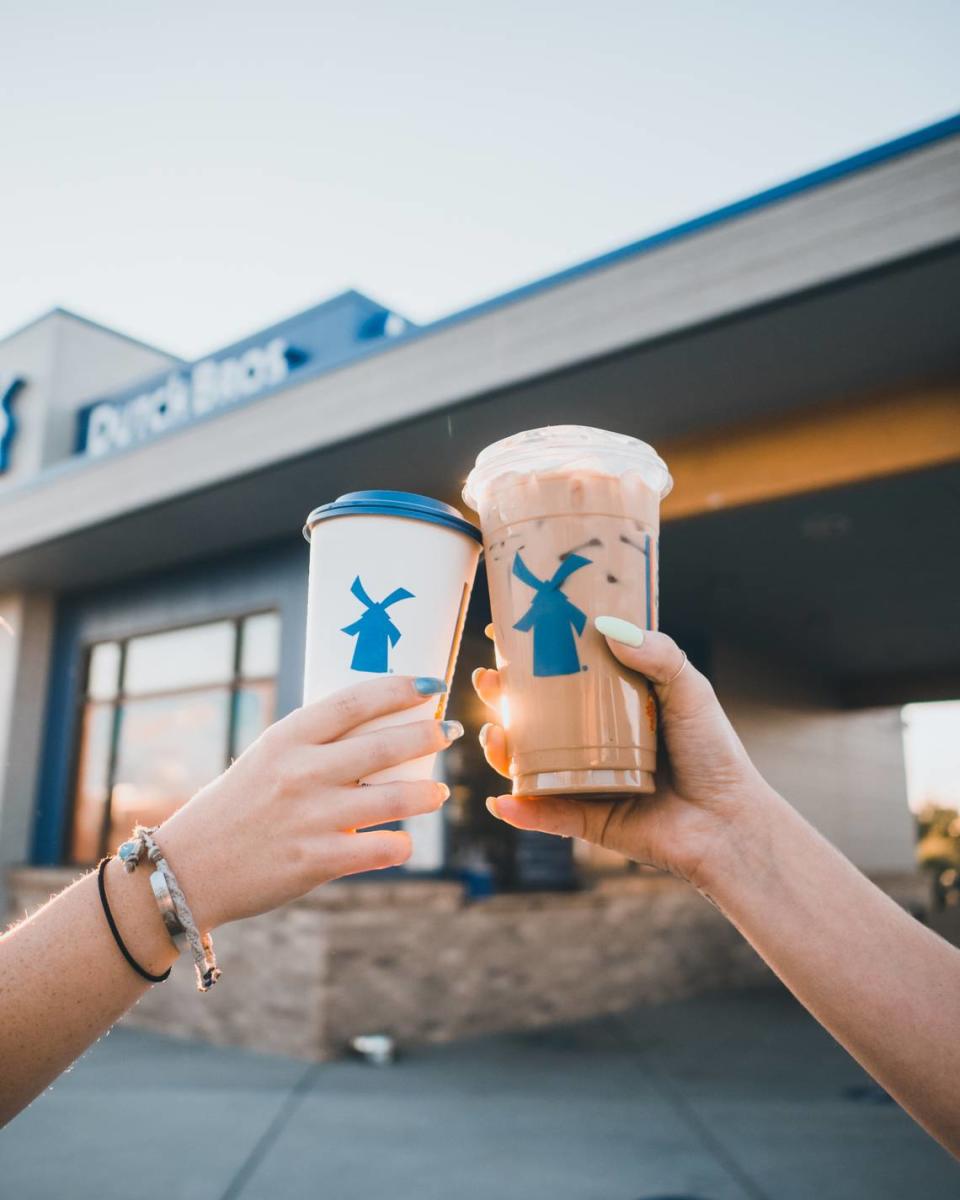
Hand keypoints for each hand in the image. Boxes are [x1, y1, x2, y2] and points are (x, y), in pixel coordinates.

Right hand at [155, 676, 461, 929]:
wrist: (186, 870)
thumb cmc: (236, 807)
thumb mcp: (267, 759)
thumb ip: (315, 744)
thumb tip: (379, 725)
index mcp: (288, 739)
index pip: (355, 702)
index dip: (399, 689)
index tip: (430, 684)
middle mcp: (303, 773)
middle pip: (385, 745)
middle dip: (427, 736)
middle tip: (449, 731)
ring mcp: (313, 818)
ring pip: (395, 799)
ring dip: (427, 794)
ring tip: (438, 792)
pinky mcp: (319, 861)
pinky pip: (382, 849)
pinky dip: (400, 845)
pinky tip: (402, 841)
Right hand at [474, 620, 774, 888]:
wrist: (729, 821)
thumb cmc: (714, 753)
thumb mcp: (688, 689)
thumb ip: (656, 653)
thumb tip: (605, 627)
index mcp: (612, 706)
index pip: (562, 673)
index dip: (528, 655)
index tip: (501, 632)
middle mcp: (592, 741)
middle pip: (533, 715)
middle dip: (502, 697)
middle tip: (489, 679)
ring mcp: (585, 780)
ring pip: (529, 764)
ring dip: (501, 749)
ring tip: (496, 736)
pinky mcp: (586, 821)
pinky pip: (545, 814)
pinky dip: (520, 809)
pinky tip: (504, 800)